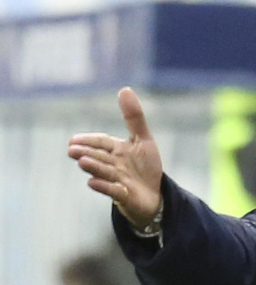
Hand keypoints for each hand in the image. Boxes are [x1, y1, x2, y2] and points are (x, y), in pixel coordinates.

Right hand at [67, 87, 164, 229]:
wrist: (155, 195)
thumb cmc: (145, 167)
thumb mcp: (143, 139)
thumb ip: (134, 117)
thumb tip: (124, 88)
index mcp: (117, 151)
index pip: (102, 142)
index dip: (89, 140)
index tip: (72, 139)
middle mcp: (114, 165)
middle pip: (100, 157)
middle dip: (87, 153)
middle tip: (71, 150)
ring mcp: (118, 181)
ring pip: (105, 173)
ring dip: (94, 167)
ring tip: (82, 162)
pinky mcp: (124, 196)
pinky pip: (114, 191)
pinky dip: (104, 187)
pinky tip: (93, 182)